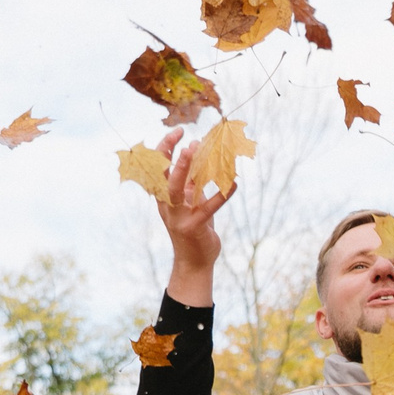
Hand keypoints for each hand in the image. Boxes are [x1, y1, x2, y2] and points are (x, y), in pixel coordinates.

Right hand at [158, 129, 233, 306]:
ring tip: (196, 150)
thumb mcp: (191, 201)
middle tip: (187, 139)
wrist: (195, 262)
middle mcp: (167, 205)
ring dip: (184, 169)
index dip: (165, 147)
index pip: (158, 167)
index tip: (179, 132)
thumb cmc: (194, 227)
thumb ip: (192, 179)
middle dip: (171, 155)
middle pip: (162, 175)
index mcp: (164, 196)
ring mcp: (178, 217)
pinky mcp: (193, 227)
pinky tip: (235, 184)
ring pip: (176, 189)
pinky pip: (208, 208)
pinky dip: (222, 195)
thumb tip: (197, 150)